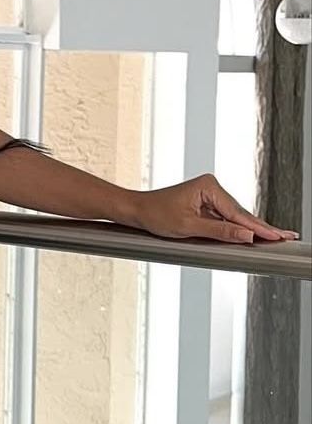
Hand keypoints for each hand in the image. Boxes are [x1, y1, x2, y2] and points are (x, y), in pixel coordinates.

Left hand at [132, 173, 298, 245]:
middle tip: (286, 236)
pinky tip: (252, 235)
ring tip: (276, 237)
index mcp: (209, 187)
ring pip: (234, 217)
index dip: (258, 228)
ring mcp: (209, 196)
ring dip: (251, 229)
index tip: (276, 236)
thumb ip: (219, 232)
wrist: (137, 211)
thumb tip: (245, 235)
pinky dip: (237, 228)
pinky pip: (225, 219)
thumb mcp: (188, 227)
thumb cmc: (156, 215)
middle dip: (261, 227)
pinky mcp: (206, 205)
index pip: (238, 213)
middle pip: (241, 214)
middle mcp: (212, 188)